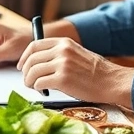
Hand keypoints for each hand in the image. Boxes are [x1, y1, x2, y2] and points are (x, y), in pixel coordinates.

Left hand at [17, 38, 133, 108]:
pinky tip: (43, 90)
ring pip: (33, 71)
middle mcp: (62, 51)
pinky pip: (39, 83)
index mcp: (64, 42)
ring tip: (33, 87)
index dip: (25, 57)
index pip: (34, 45)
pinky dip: (37, 88)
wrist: (111, 81)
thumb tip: (38, 63)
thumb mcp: (76, 53)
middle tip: (26, 80)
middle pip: (31, 59)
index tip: (22, 66)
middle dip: (25, 71)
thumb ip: (59, 54)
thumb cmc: (95, 72)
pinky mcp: (63, 79)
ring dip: (29, 81)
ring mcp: (62, 64)